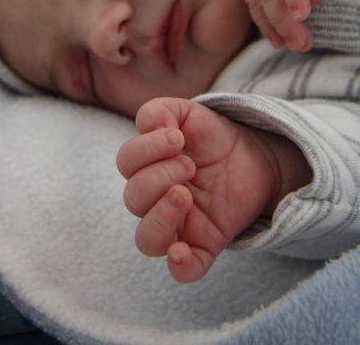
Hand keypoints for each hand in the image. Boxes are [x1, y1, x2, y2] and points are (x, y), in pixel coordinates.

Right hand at [116, 98, 308, 282]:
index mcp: (148, 165)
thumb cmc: (212, 136)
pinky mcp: (205, 244)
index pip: (126, 163)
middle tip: (190, 165)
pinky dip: (180, 267)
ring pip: (147, 239)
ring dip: (160, 218)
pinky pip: (184, 271)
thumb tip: (148, 126)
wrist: (254, 155)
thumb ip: (161, 111)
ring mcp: (179, 225)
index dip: (146, 149)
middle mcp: (156, 198)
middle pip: (133, 199)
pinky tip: (183, 252)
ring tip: (184, 195)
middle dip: (159, 177)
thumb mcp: (188, 113)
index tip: (178, 138)